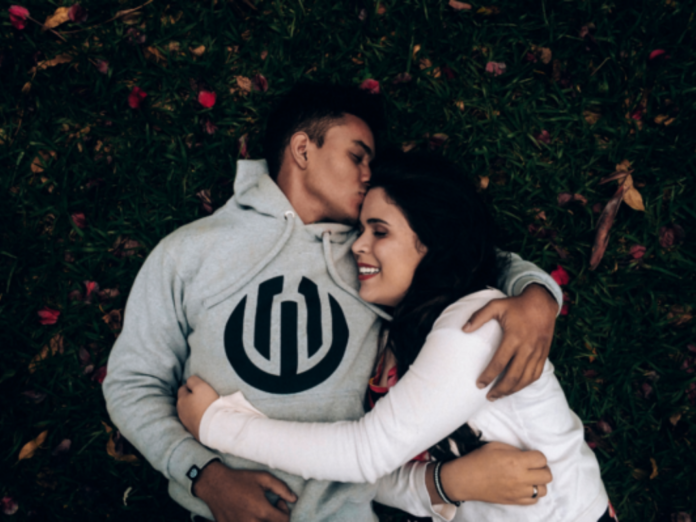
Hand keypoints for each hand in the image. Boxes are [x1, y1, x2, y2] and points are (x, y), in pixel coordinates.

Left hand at [177, 375, 219, 439]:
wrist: (214, 426)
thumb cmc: (207, 404)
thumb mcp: (201, 386)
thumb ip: (193, 380)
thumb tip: (189, 381)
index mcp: (181, 400)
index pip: (182, 388)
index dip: (190, 386)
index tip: (200, 387)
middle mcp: (180, 411)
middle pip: (184, 401)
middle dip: (190, 398)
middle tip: (202, 397)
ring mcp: (186, 422)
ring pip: (187, 411)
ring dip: (193, 408)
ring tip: (204, 407)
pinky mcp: (192, 430)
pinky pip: (193, 420)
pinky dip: (197, 417)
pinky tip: (204, 417)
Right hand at [194, 461, 296, 521]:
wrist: (214, 484)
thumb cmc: (240, 479)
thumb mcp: (263, 478)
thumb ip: (281, 488)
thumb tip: (293, 499)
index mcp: (262, 511)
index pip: (283, 521)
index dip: (285, 511)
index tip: (279, 502)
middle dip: (275, 519)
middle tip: (270, 508)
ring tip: (260, 513)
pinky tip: (247, 514)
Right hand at [427, 442, 551, 504]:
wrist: (465, 479)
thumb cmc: (478, 459)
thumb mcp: (496, 446)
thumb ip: (515, 450)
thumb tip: (527, 455)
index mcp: (516, 461)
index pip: (542, 459)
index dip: (538, 456)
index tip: (531, 456)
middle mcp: (521, 478)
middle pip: (547, 475)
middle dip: (542, 468)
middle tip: (533, 466)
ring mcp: (519, 492)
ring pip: (543, 490)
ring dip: (539, 482)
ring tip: (529, 477)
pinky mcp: (515, 501)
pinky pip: (534, 500)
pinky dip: (532, 493)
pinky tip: (524, 487)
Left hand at [464, 284, 557, 399]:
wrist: (542, 302)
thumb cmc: (516, 305)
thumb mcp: (496, 305)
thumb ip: (479, 316)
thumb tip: (463, 329)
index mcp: (514, 337)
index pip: (499, 363)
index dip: (488, 376)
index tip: (479, 385)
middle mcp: (527, 348)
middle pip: (513, 376)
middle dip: (500, 389)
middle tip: (488, 397)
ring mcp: (537, 352)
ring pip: (526, 379)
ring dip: (512, 390)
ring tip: (500, 396)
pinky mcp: (544, 354)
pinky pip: (536, 375)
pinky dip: (525, 384)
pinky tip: (515, 388)